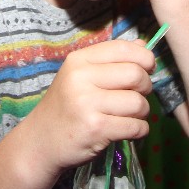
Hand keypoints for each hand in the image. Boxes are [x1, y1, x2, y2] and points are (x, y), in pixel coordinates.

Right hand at [22, 39, 154, 176]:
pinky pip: (135, 126)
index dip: (144, 58)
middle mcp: (81, 78)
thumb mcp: (81, 77)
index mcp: (79, 60)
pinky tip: (129, 131)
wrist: (40, 142)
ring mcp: (87, 104)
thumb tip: (145, 47)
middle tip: (137, 97)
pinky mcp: (95, 128)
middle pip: (136, 74)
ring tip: (129, 116)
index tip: (147, 69)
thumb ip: (112, 60)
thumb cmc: (66, 107)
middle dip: (145, 87)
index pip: (123, 48)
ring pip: (138, 103)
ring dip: (142, 113)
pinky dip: (140, 130)